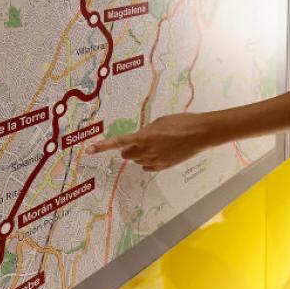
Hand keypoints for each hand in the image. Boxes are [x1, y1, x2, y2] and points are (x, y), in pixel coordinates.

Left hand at [89, 112, 219, 171]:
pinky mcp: (163, 167)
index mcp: (143, 137)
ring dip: (140, 154)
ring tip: (156, 144)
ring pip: (137, 161)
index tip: (89, 150)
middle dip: (128, 149)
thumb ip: (146, 131)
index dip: (102, 146)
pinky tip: (160, 153)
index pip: (118, 142)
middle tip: (139, 141)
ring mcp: (155, 161)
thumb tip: (141, 139)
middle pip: (126, 154)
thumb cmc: (181, 122)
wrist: (200, 134)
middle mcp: (146, 151)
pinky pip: (148, 167)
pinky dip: (149, 161)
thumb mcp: (160, 122)